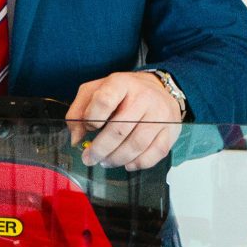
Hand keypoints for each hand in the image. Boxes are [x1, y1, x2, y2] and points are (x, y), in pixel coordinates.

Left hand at [68, 71, 182, 170]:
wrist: (161, 89)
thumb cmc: (124, 93)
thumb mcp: (96, 90)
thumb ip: (79, 110)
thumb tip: (76, 138)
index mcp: (121, 83)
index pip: (104, 101)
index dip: (92, 119)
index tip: (89, 127)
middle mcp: (143, 97)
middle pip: (119, 129)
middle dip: (100, 149)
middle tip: (89, 159)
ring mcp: (159, 115)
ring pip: (136, 145)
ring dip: (116, 159)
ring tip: (106, 161)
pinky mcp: (170, 131)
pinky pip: (155, 153)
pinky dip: (139, 163)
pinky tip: (128, 164)